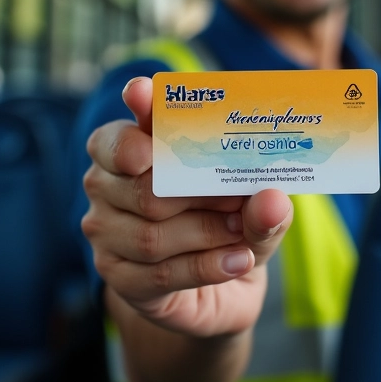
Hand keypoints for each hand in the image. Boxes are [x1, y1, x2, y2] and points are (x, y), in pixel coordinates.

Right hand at [81, 76, 292, 336]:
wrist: (218, 288)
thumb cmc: (228, 225)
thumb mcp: (252, 206)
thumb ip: (262, 200)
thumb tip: (273, 199)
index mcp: (132, 148)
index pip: (120, 131)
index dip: (133, 112)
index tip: (143, 93)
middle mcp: (108, 186)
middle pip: (144, 187)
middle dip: (199, 194)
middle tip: (240, 199)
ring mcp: (107, 233)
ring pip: (152, 235)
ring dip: (207, 234)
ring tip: (244, 234)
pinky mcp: (118, 278)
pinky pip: (160, 273)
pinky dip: (207, 267)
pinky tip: (238, 261)